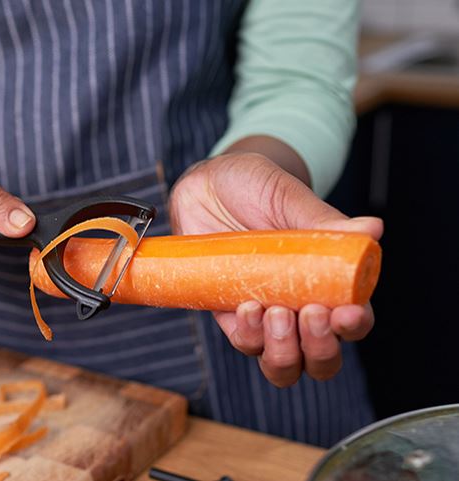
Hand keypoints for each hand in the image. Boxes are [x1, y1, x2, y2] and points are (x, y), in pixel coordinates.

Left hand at [169, 152, 382, 386]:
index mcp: (330, 283)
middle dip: (320, 347)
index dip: (354, 324)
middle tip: (309, 312)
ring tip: (275, 313)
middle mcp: (301, 309)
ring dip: (284, 350)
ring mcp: (265, 317)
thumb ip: (325, 220)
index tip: (346, 311)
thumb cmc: (256, 188)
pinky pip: (244, 342)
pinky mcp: (230, 315)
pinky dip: (249, 335)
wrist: (207, 184)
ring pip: (283, 364)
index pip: (354, 321)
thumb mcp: (289, 198)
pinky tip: (247, 307)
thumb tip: (373, 229)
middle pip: (322, 359)